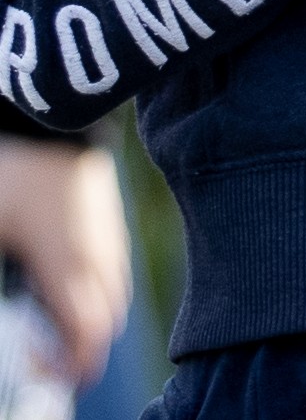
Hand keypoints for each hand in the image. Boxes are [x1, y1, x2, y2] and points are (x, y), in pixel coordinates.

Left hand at [0, 138, 124, 382]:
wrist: (52, 121)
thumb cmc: (13, 177)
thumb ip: (4, 282)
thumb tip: (9, 312)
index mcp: (69, 267)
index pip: (89, 336)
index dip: (72, 363)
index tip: (42, 365)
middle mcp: (98, 258)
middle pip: (107, 322)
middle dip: (81, 346)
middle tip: (41, 346)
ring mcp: (109, 238)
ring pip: (114, 296)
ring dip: (90, 316)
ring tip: (50, 315)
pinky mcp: (111, 223)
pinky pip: (113, 271)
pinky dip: (95, 290)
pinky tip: (62, 280)